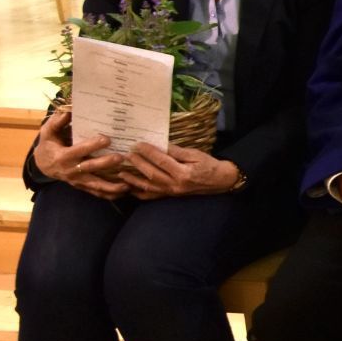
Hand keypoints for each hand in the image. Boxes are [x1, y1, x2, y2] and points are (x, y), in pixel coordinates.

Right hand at [34, 108, 128, 198]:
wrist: (43, 165)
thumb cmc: (49, 145)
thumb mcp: (47, 132)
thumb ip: (57, 122)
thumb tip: (68, 111)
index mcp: (63, 156)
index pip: (79, 150)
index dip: (92, 145)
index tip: (107, 138)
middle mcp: (71, 170)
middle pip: (90, 167)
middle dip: (105, 163)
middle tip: (120, 157)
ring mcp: (77, 180)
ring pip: (95, 185)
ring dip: (111, 186)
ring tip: (128, 185)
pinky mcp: (82, 186)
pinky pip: (96, 192)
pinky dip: (110, 194)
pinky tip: (124, 192)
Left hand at [119, 142, 239, 198]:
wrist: (220, 181)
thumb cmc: (209, 165)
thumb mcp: (195, 154)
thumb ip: (177, 151)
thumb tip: (160, 145)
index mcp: (183, 173)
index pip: (162, 161)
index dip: (149, 152)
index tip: (138, 144)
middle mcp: (176, 185)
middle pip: (152, 174)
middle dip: (138, 164)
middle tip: (127, 154)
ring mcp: (172, 192)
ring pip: (149, 187)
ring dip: (133, 180)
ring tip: (121, 173)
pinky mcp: (171, 196)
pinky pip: (152, 196)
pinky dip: (140, 193)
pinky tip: (130, 189)